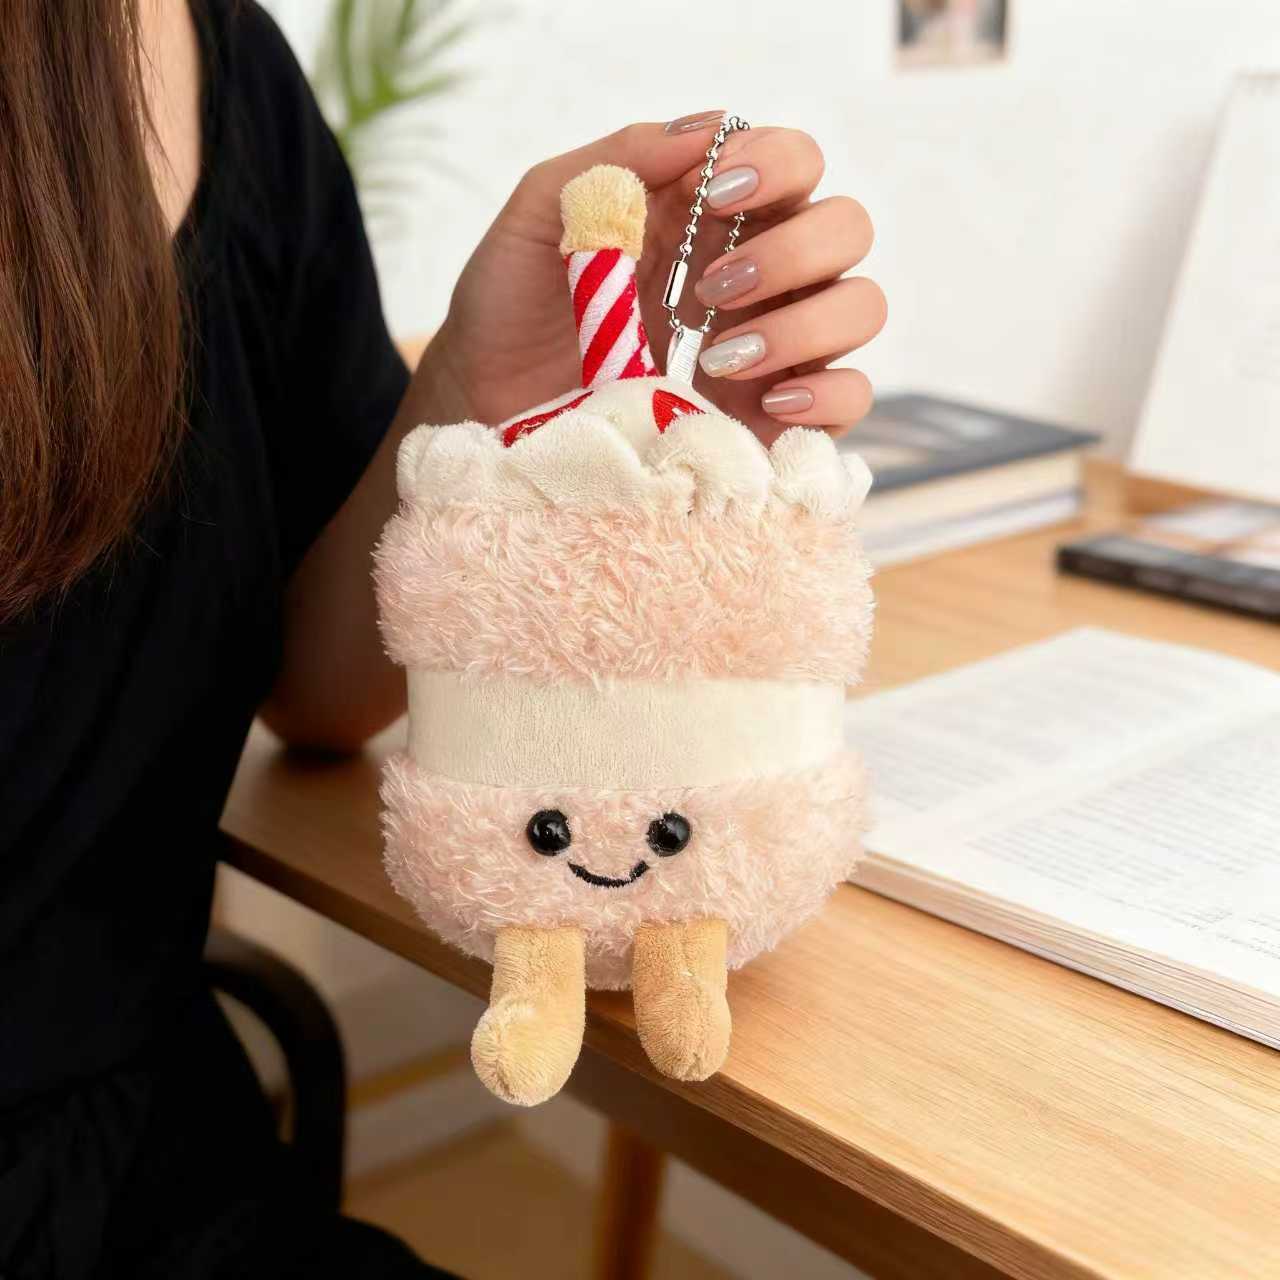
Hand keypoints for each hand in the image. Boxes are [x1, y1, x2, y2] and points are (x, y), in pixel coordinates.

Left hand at [428, 114, 884, 444]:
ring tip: (721, 356)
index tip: (715, 191)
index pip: (793, 162)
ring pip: (860, 306)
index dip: (776, 164)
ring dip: (805, 322)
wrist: (487, 409)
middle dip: (794, 249)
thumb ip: (615, 161)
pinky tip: (770, 402)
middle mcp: (756, 275)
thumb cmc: (510, 311)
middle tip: (712, 288)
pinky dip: (828, 395)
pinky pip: (850, 398)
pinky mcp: (771, 420)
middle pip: (845, 227)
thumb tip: (703, 133)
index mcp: (708, 216)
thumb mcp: (540, 216)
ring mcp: (772, 349)